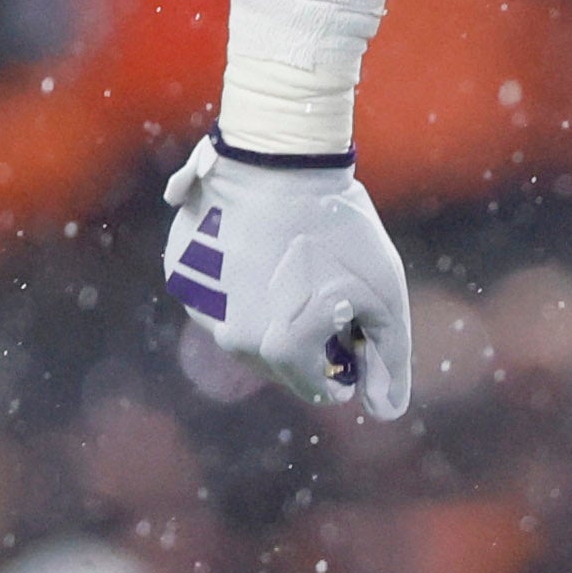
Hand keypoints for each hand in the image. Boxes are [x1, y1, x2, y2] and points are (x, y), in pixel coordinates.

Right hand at [162, 136, 413, 417]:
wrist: (279, 159)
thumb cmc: (341, 231)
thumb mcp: (384, 297)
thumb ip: (390, 362)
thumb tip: (383, 413)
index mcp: (280, 352)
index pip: (323, 388)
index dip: (350, 359)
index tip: (357, 319)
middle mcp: (231, 339)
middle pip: (283, 363)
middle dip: (310, 337)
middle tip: (328, 286)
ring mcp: (199, 307)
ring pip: (248, 329)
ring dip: (272, 310)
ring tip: (292, 261)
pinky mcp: (182, 275)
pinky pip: (218, 295)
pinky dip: (240, 282)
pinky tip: (259, 245)